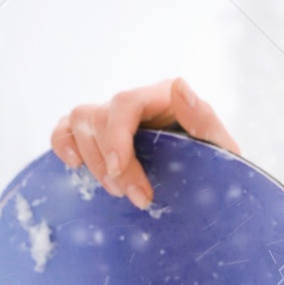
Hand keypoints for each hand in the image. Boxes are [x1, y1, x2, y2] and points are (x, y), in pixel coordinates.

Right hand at [49, 76, 240, 207]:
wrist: (207, 191)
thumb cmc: (216, 168)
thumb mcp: (220, 148)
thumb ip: (203, 119)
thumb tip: (179, 85)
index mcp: (162, 97)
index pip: (125, 103)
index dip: (116, 137)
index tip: (121, 173)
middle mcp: (134, 103)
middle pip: (99, 116)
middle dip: (110, 163)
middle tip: (137, 199)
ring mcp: (112, 118)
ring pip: (79, 121)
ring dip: (91, 160)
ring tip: (116, 191)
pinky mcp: (96, 136)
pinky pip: (66, 129)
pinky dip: (63, 143)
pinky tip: (75, 166)